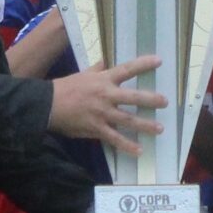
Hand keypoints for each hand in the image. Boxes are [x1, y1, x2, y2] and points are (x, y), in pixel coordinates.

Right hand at [49, 55, 168, 156]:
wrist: (48, 105)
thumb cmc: (66, 88)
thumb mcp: (83, 74)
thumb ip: (98, 69)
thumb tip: (107, 61)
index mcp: (103, 79)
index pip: (127, 69)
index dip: (143, 64)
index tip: (159, 61)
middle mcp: (106, 95)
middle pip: (133, 97)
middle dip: (151, 100)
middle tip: (165, 102)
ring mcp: (102, 113)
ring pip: (128, 120)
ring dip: (145, 125)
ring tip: (160, 129)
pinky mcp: (96, 128)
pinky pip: (115, 139)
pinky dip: (127, 146)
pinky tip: (139, 151)